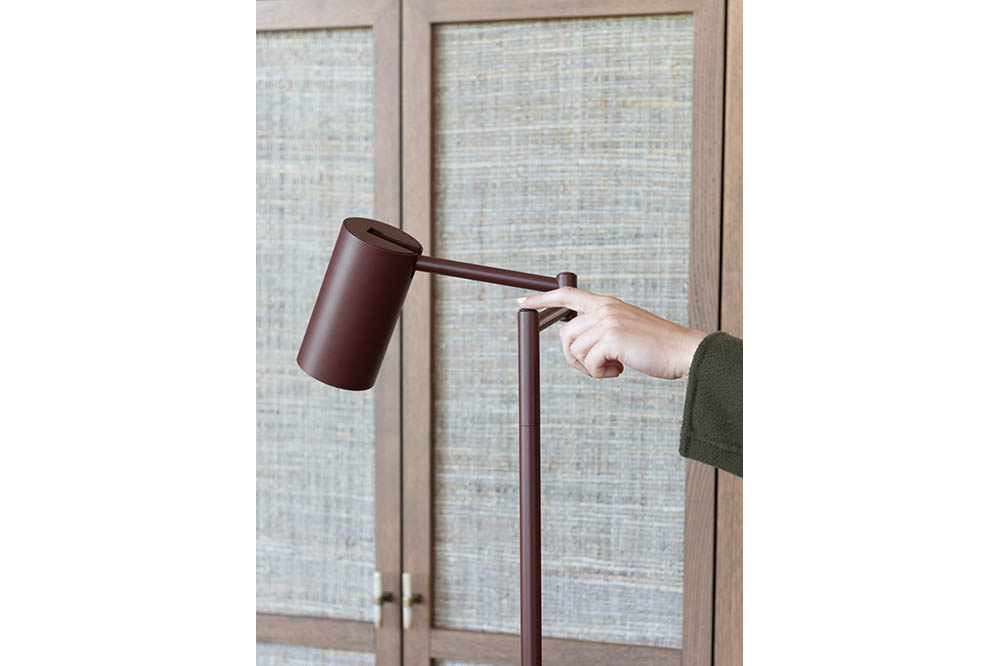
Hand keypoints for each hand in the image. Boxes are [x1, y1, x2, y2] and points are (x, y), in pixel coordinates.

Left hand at [518, 287, 707, 379]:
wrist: (682, 351)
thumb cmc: (656, 347)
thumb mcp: (626, 329)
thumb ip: (602, 329)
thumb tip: (576, 344)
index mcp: (608, 304)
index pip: (567, 294)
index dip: (542, 298)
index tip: (523, 302)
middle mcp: (605, 309)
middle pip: (565, 334)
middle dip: (572, 357)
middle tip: (593, 368)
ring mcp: (608, 322)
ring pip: (575, 350)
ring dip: (590, 367)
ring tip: (613, 368)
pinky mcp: (612, 338)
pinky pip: (589, 363)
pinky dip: (600, 374)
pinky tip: (619, 371)